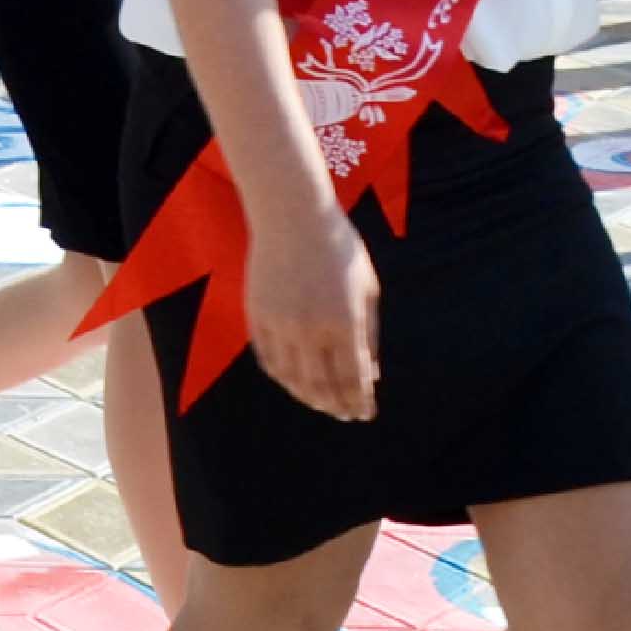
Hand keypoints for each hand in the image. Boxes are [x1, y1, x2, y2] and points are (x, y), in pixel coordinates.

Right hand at [243, 191, 380, 424]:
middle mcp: (311, 330)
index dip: (360, 402)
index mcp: (345, 323)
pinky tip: (293, 381)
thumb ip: (371, 334)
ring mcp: (281, 325)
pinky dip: (282, 377)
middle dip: (336, 406)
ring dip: (309, 397)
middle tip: (344, 415)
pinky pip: (268, 360)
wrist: (292, 216)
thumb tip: (372, 374)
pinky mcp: (258, 317)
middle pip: (323, 386)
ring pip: (293, 379)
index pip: (354, 380)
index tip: (365, 414)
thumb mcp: (368, 288)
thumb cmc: (339, 249)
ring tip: (321, 404)